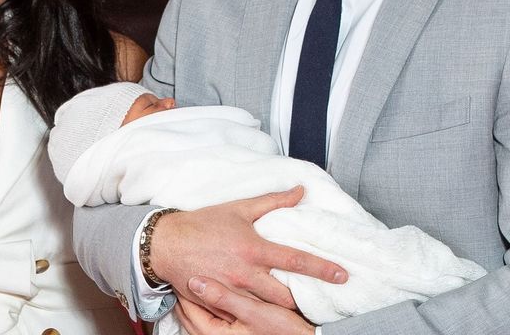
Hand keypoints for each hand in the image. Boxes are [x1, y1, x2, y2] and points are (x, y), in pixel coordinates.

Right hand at [150, 187, 344, 309]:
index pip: (295, 260)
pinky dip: (257, 318)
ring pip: (266, 311)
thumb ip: (272, 202)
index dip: (321, 268)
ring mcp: (232, 291)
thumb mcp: (239, 208)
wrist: (167, 242)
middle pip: (285, 296)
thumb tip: (300, 191)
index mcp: (253, 248)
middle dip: (304, 303)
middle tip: (322, 304)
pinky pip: (243, 316)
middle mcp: (245, 273)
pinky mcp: (219, 301)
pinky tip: (269, 320)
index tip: (342, 275)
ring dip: (284, 313)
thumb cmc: (204, 223)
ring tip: (301, 314)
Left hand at [175, 276, 313, 334]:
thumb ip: (223, 298)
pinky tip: (216, 291)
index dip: (183, 289)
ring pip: (202, 316)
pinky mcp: (235, 333)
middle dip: (187, 296)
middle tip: (183, 271)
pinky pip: (214, 318)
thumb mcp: (252, 312)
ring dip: (199, 300)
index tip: (180, 269)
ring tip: (196, 278)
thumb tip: (195, 282)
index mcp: (214, 334)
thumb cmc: (281, 329)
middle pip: (190, 315)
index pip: (187, 310)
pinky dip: (210, 305)